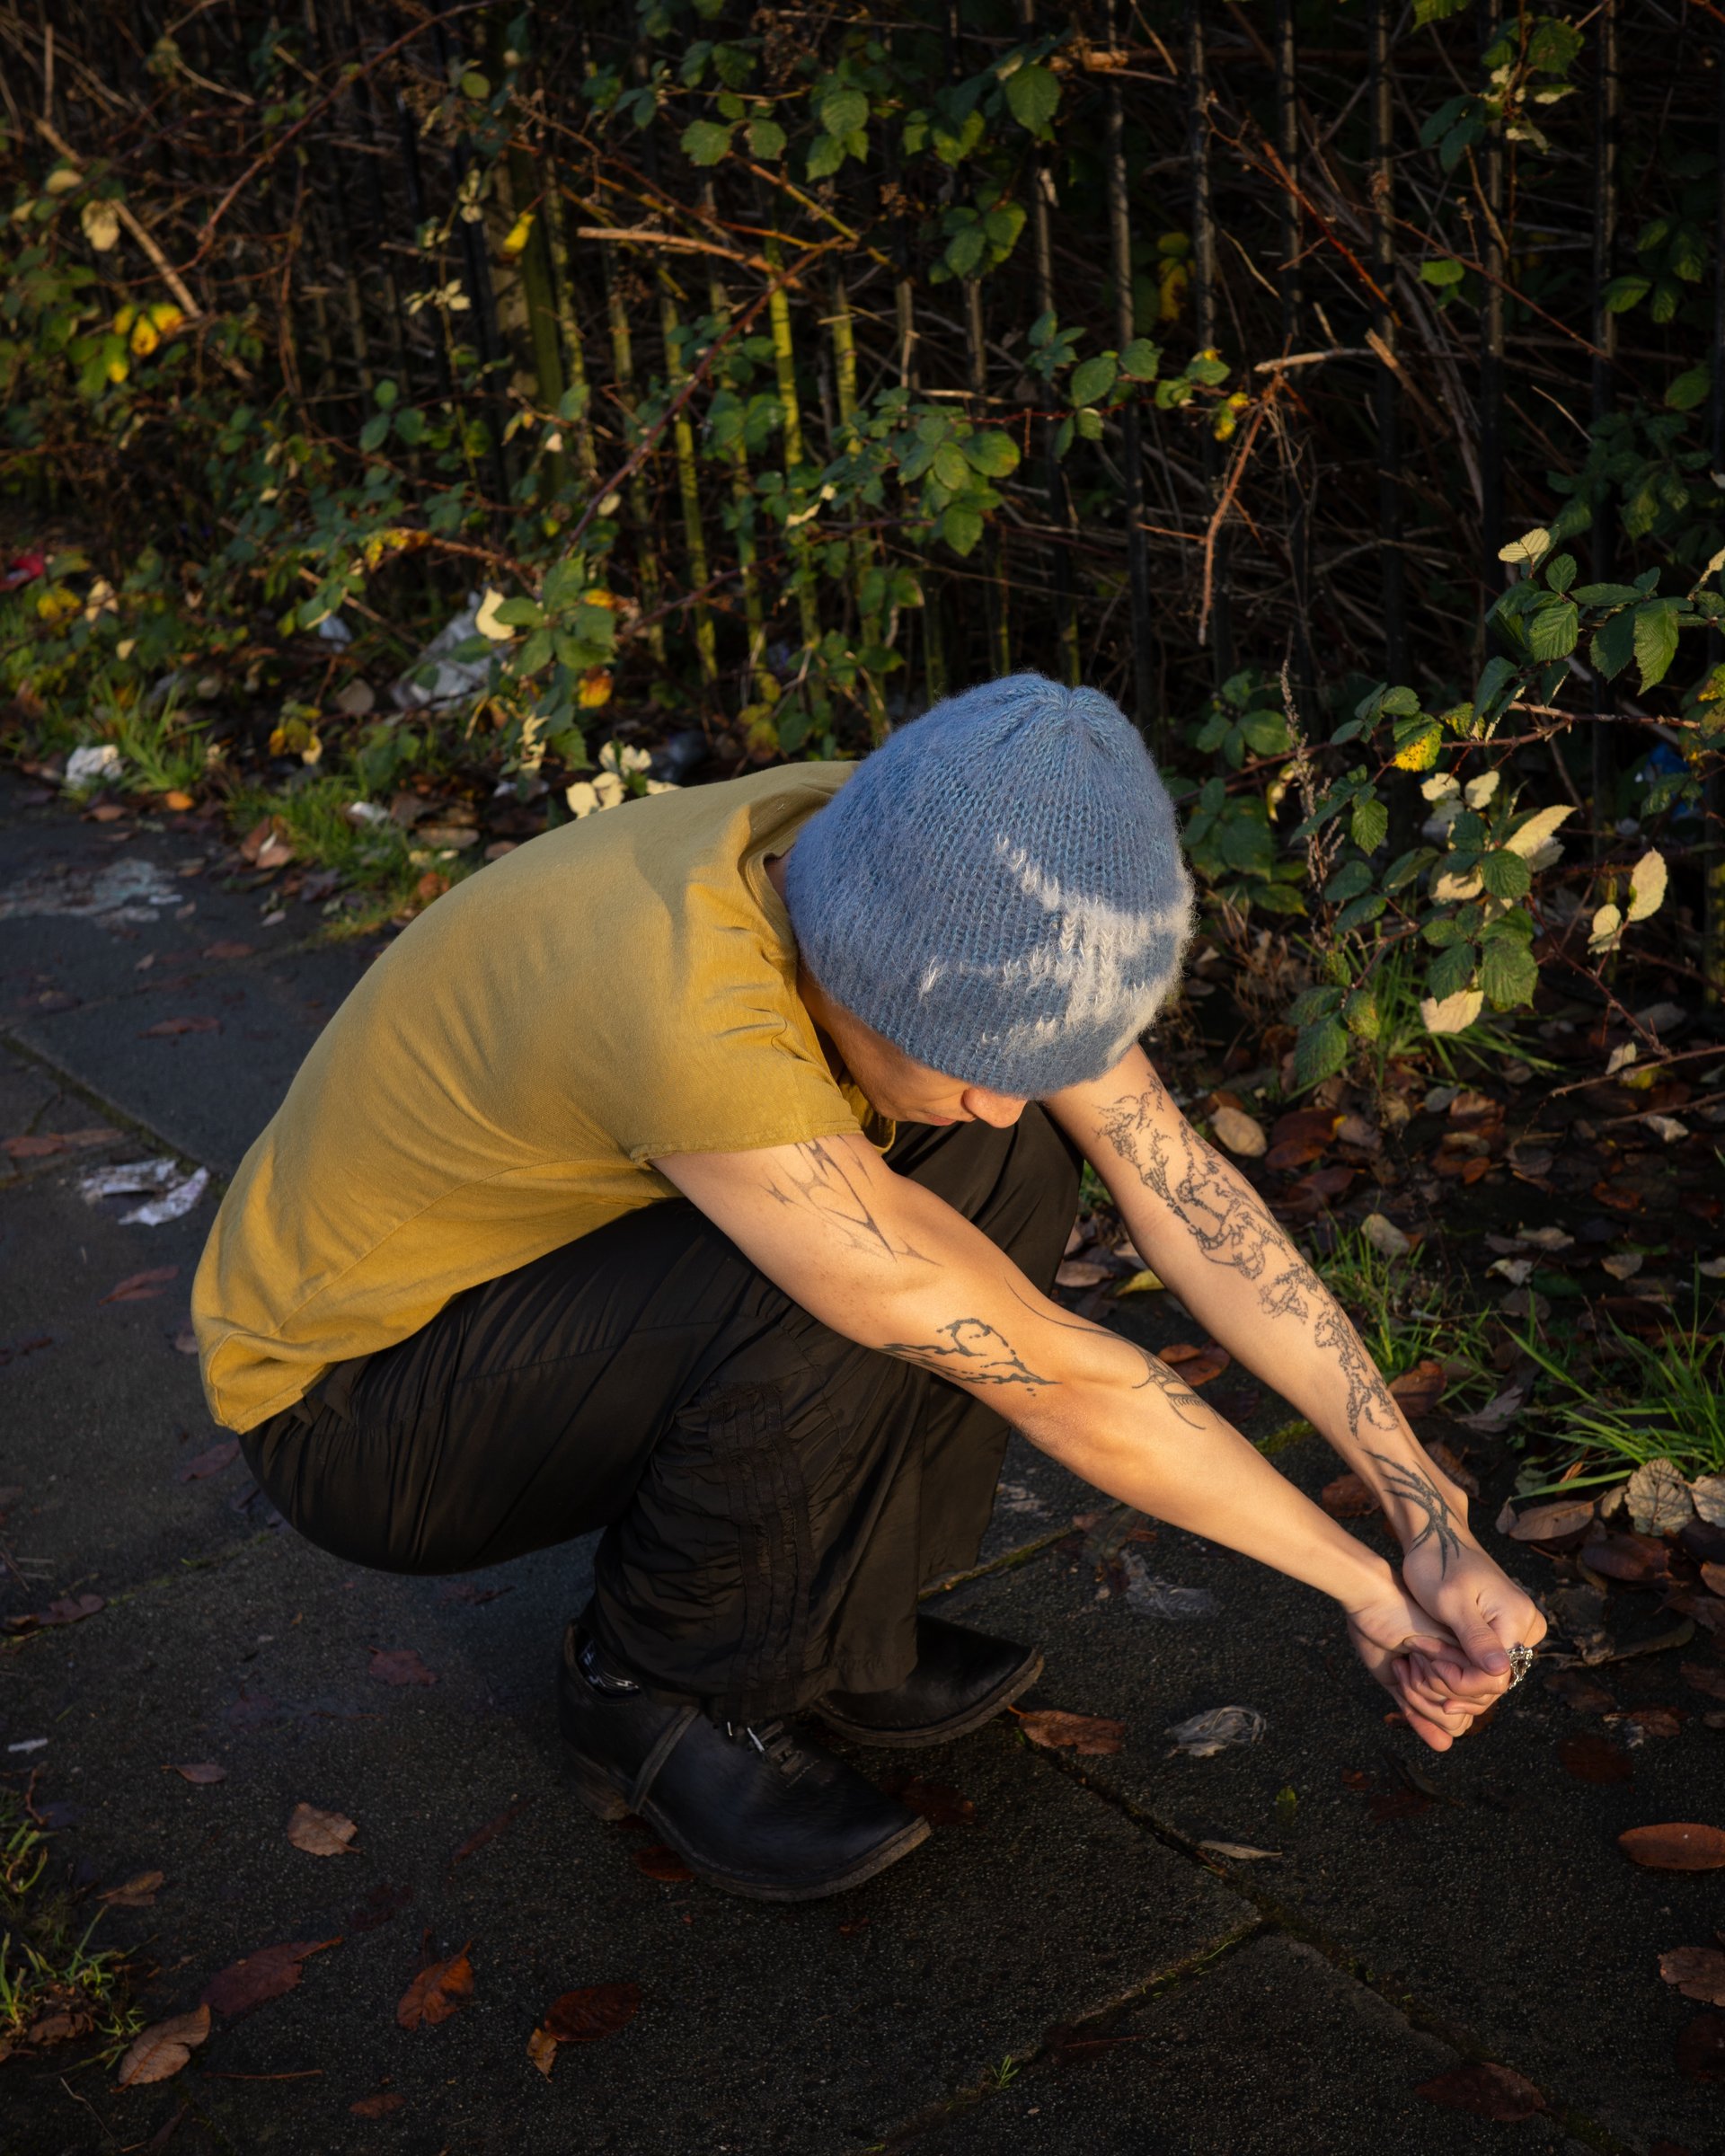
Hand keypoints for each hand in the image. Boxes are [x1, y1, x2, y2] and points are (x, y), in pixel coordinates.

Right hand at [1343, 1577, 1471, 1752]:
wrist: (1371, 1599)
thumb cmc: (1378, 1632)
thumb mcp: (1397, 1684)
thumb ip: (1420, 1715)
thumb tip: (1444, 1748)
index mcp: (1452, 1677)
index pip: (1456, 1725)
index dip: (1427, 1714)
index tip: (1403, 1680)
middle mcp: (1466, 1669)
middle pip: (1459, 1722)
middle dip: (1424, 1703)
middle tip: (1407, 1667)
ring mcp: (1470, 1658)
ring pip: (1461, 1710)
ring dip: (1426, 1692)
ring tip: (1410, 1658)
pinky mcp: (1471, 1647)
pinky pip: (1462, 1689)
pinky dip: (1434, 1680)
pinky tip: (1417, 1653)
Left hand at [1398, 1532, 1546, 1726]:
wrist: (1437, 1538)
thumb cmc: (1437, 1564)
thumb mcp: (1450, 1601)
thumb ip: (1475, 1637)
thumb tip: (1501, 1671)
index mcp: (1518, 1619)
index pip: (1495, 1677)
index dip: (1459, 1683)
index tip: (1425, 1667)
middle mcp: (1527, 1627)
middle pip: (1494, 1681)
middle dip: (1453, 1682)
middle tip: (1417, 1666)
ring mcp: (1518, 1630)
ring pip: (1489, 1676)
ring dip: (1453, 1679)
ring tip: (1419, 1663)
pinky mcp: (1505, 1631)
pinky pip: (1486, 1664)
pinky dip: (1458, 1669)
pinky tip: (1430, 1663)